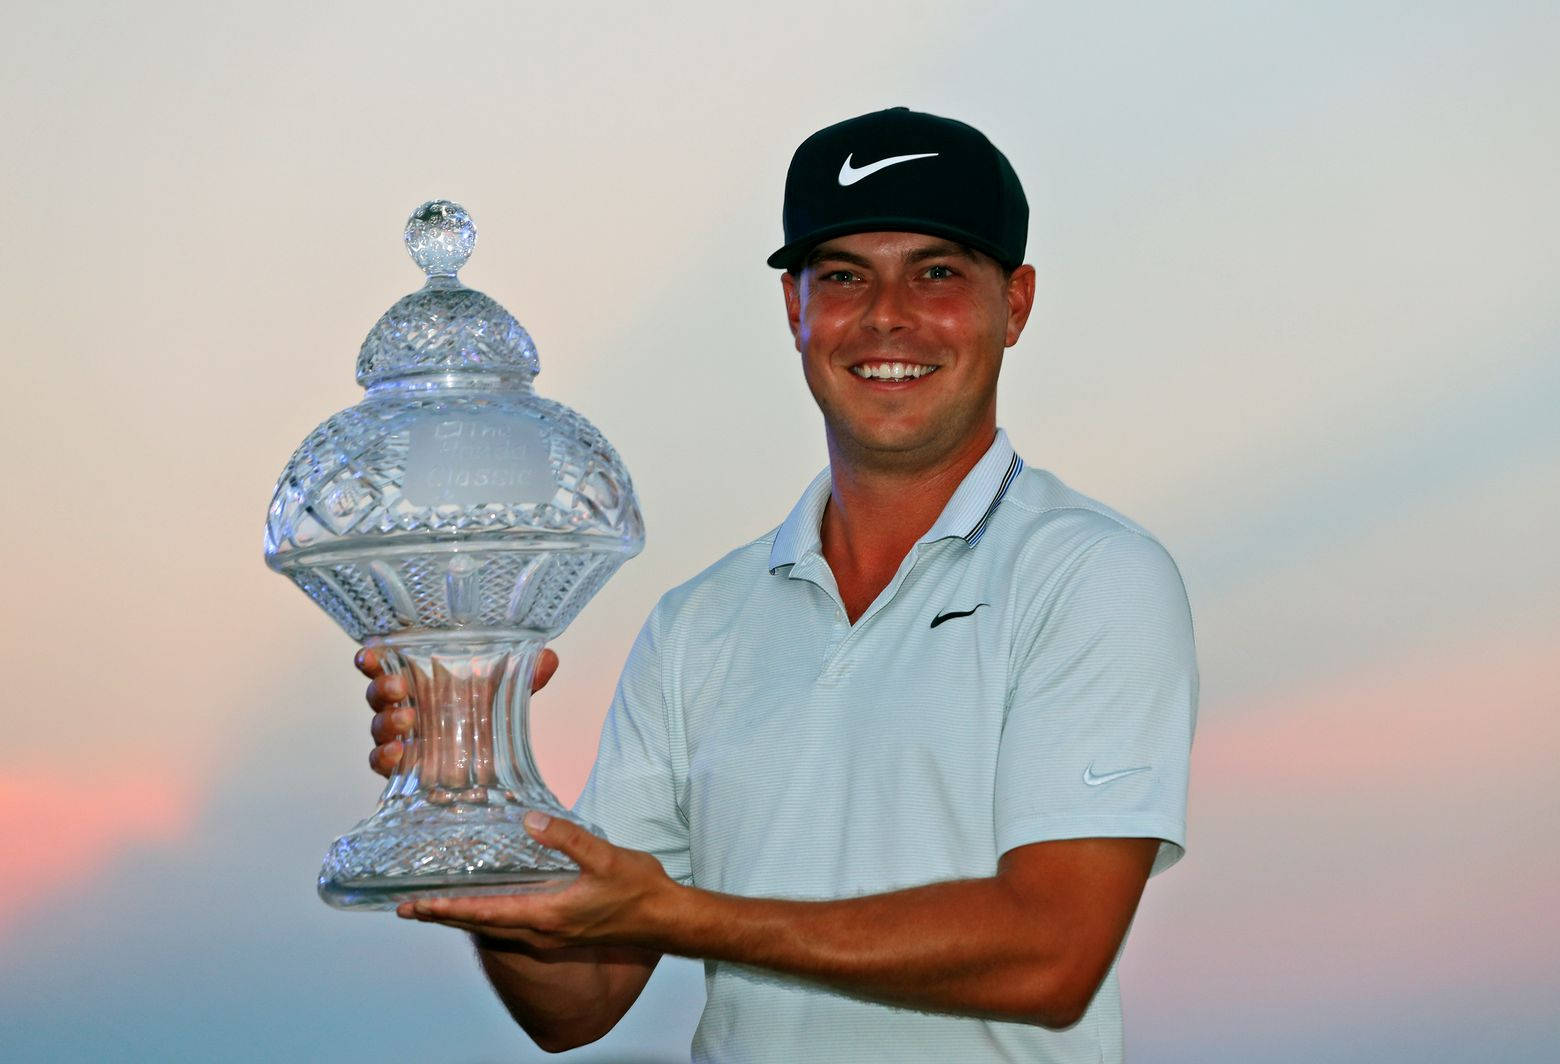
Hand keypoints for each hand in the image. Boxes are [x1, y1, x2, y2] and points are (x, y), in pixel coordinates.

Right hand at [357, 646, 559, 776]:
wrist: (487, 765)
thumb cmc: (482, 715)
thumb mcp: (503, 694)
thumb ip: (524, 677)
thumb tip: (549, 658)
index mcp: (419, 682)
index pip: (387, 664)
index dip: (373, 657)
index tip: (371, 652)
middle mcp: (403, 706)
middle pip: (377, 694)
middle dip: (382, 688)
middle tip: (399, 687)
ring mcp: (400, 738)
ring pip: (378, 727)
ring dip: (387, 721)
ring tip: (408, 720)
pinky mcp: (402, 769)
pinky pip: (381, 762)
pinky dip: (385, 757)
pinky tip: (400, 754)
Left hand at [396, 812, 677, 951]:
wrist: (665, 918)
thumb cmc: (637, 889)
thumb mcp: (604, 857)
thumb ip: (567, 838)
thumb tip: (530, 820)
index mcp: (546, 915)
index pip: (484, 913)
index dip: (448, 909)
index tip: (416, 906)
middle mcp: (542, 931)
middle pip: (481, 926)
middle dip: (444, 917)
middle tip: (409, 909)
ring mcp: (551, 934)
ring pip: (496, 928)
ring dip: (465, 918)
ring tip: (438, 909)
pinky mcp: (561, 930)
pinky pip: (514, 926)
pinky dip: (490, 917)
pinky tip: (488, 905)